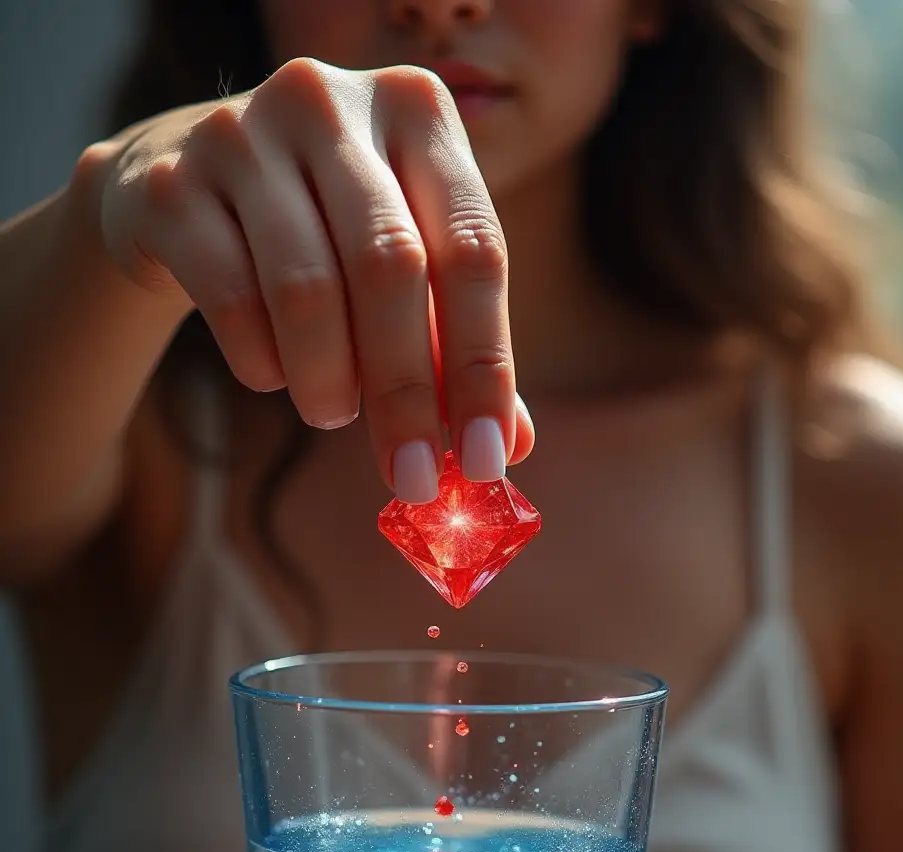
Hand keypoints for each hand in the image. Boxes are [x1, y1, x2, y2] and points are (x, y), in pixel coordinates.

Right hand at [92, 58, 533, 500]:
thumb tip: (512, 444)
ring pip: (307, 289)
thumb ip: (455, 345)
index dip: (484, 365)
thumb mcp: (403, 268)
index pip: (473, 249)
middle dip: (407, 392)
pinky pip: (232, 300)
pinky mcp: (170, 185)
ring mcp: (241, 133)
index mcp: (416, 110)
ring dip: (329, 382)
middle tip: (413, 476)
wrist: (182, 191)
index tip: (486, 459)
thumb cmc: (322, 233)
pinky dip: (263, 362)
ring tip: (332, 412)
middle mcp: (331, 102)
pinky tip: (274, 374)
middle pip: (390, 267)